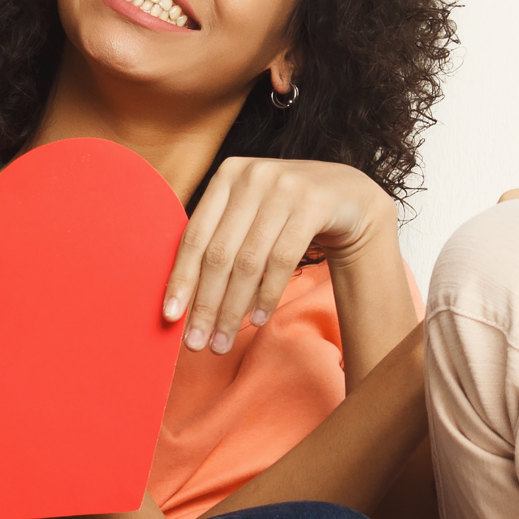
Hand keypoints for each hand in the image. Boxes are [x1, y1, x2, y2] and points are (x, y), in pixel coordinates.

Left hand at [165, 158, 398, 350]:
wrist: (348, 196)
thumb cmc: (287, 213)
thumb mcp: (251, 213)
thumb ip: (221, 238)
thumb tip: (186, 300)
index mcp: (227, 175)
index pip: (195, 236)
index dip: (181, 278)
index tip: (171, 316)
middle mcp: (253, 176)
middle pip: (220, 254)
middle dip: (206, 304)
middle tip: (198, 342)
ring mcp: (285, 188)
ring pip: (249, 262)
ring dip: (234, 309)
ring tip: (224, 340)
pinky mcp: (314, 205)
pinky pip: (283, 261)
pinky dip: (267, 296)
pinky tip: (259, 319)